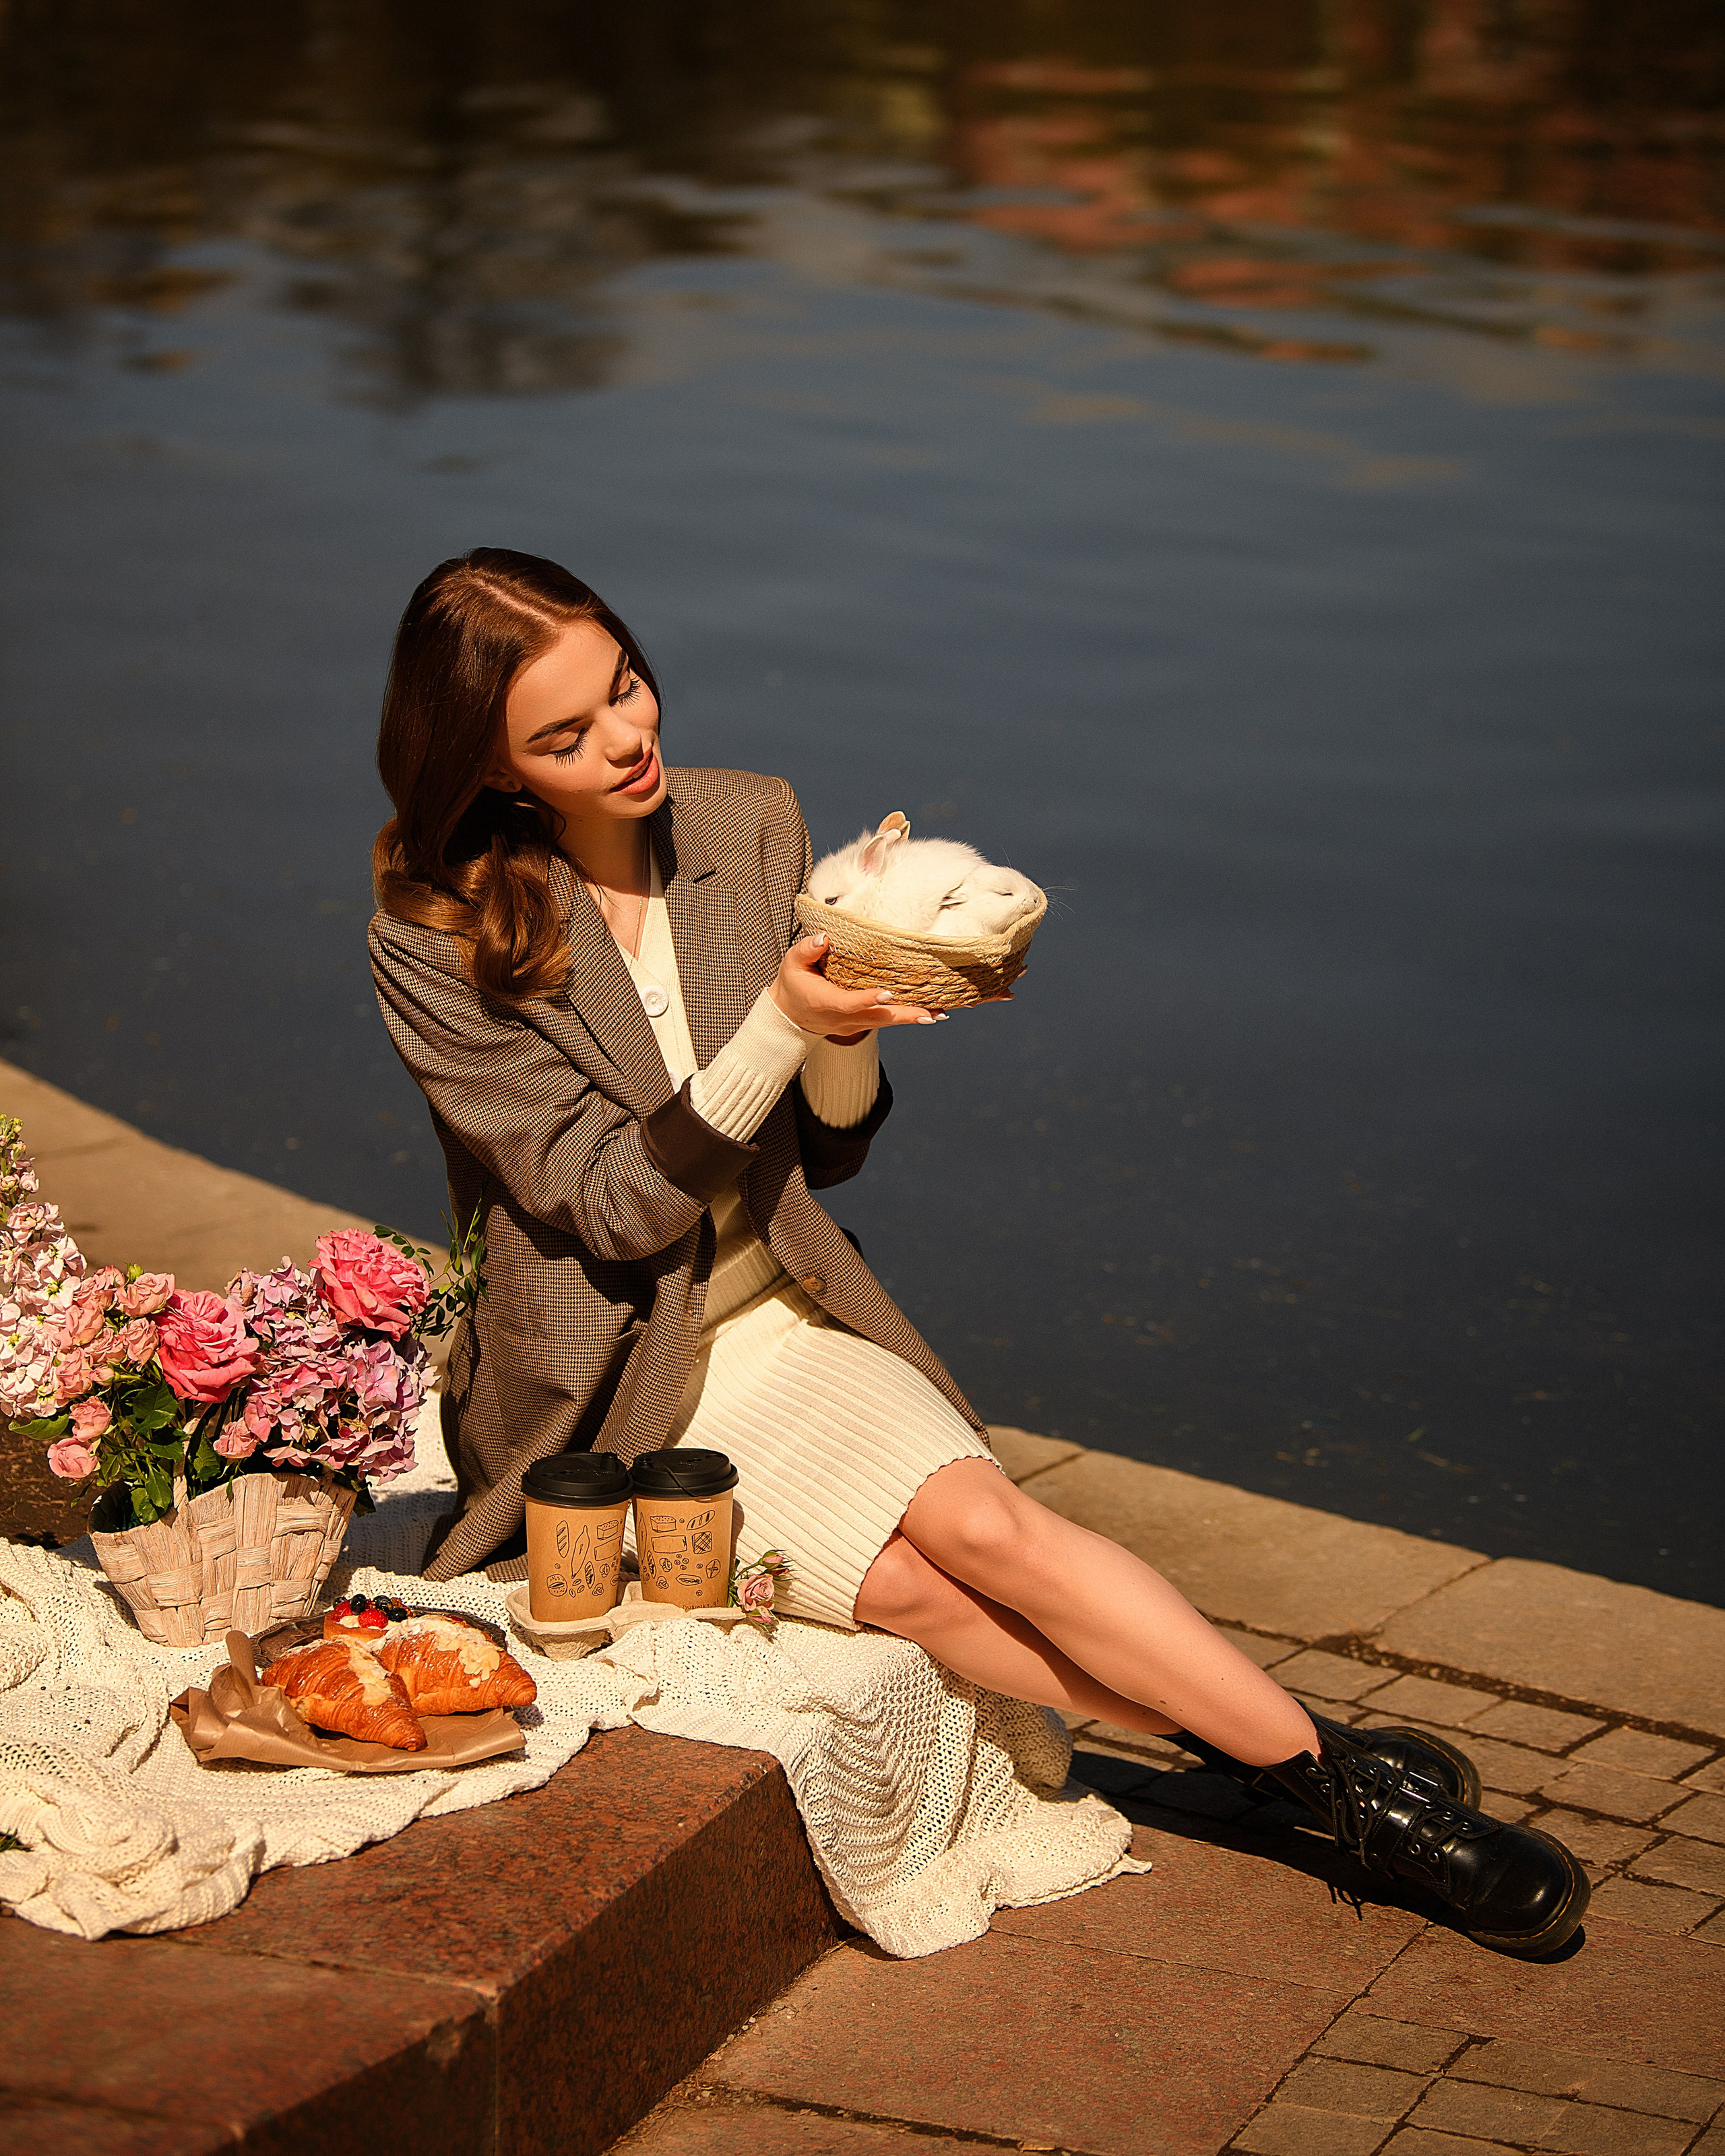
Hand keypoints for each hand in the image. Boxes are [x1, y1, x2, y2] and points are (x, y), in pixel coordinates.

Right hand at [770, 934, 945, 1036]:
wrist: (790, 1016)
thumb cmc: (793, 985)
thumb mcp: (792, 963)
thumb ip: (806, 950)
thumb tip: (823, 938)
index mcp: (827, 1002)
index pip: (849, 1003)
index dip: (868, 999)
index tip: (887, 994)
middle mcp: (844, 1018)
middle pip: (878, 1018)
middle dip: (905, 1015)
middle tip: (930, 1015)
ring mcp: (855, 1024)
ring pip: (887, 1022)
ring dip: (913, 1018)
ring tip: (939, 1014)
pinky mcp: (862, 1023)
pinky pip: (887, 1021)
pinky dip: (908, 1017)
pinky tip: (929, 1013)